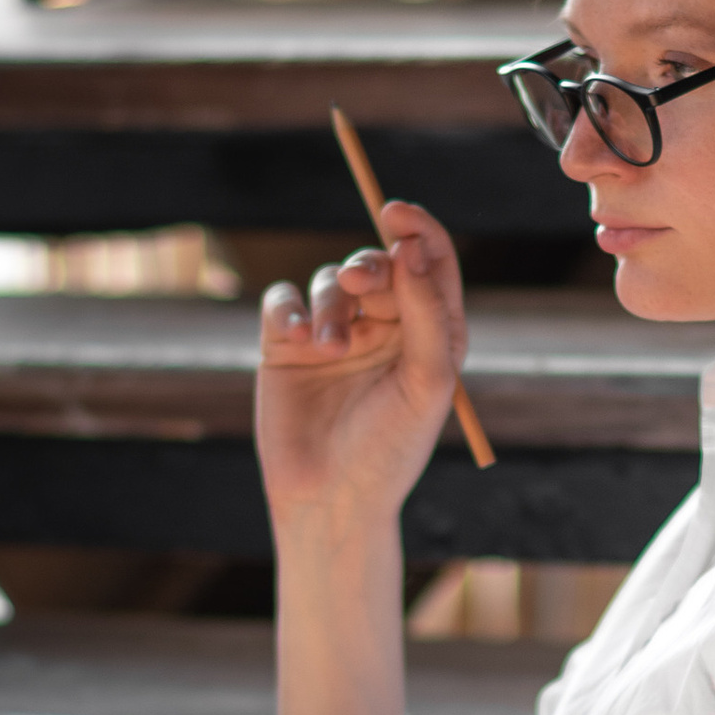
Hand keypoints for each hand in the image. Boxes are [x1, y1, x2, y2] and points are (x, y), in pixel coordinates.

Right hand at [254, 202, 467, 526]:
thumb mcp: (426, 382)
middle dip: (367, 265)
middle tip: (358, 282)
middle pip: (376, 264)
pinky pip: (284, 302)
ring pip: (328, 282)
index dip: (416, 230)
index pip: (429, 262)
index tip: (396, 213)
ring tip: (330, 348)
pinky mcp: (287, 347)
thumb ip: (427, 312)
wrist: (330, 501)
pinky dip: (290, 309)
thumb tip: (413, 247)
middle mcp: (384, 328)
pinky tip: (298, 339)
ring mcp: (334, 334)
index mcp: (430, 333)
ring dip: (329, 304)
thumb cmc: (390, 449)